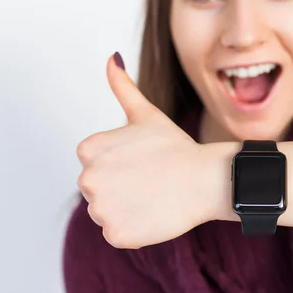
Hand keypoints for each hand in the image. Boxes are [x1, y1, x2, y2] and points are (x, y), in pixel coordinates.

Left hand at [76, 53, 211, 248]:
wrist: (206, 179)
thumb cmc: (178, 147)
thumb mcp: (146, 114)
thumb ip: (122, 87)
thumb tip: (111, 58)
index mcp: (88, 149)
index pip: (96, 164)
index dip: (122, 165)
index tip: (144, 162)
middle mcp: (87, 178)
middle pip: (99, 190)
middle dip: (122, 187)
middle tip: (151, 180)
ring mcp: (101, 209)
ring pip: (106, 213)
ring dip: (127, 209)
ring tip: (154, 196)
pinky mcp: (115, 234)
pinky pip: (118, 234)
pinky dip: (135, 229)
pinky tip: (155, 214)